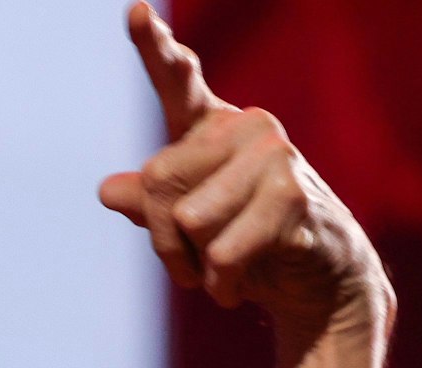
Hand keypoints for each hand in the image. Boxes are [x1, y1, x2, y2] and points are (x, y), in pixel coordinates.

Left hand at [98, 2, 392, 332]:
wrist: (312, 279)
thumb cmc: (241, 243)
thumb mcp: (182, 226)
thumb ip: (146, 202)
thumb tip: (109, 190)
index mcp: (211, 126)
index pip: (177, 82)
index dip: (155, 47)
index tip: (135, 12)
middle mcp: (246, 126)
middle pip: (156, 181)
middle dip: (162, 239)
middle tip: (189, 261)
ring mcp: (275, 155)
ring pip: (187, 217)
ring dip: (193, 263)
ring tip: (221, 268)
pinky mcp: (294, 195)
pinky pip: (221, 250)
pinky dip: (219, 282)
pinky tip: (237, 285)